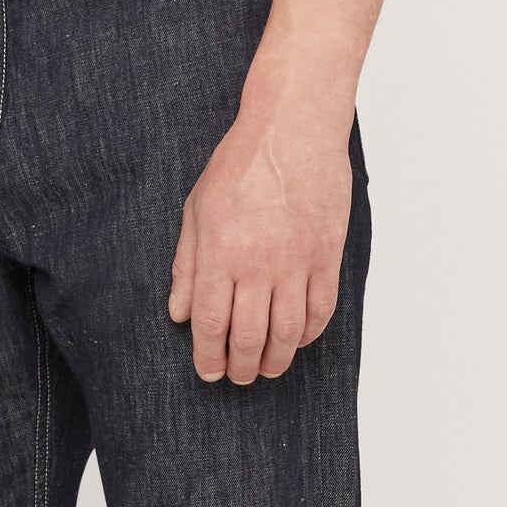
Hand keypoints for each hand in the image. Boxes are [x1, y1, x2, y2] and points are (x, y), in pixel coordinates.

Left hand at [167, 96, 353, 383]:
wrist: (293, 130)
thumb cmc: (241, 164)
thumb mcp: (196, 210)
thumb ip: (186, 266)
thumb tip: (180, 313)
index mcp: (220, 253)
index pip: (212, 325)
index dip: (208, 358)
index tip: (208, 372)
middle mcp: (259, 264)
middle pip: (250, 338)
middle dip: (242, 367)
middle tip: (238, 376)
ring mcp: (297, 262)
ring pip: (288, 332)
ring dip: (276, 359)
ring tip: (267, 367)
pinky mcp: (326, 255)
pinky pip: (320, 309)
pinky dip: (309, 333)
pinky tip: (298, 339)